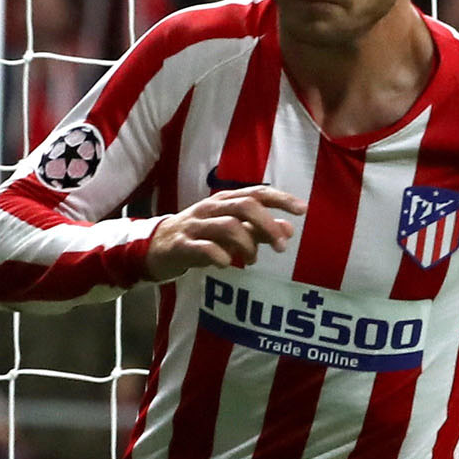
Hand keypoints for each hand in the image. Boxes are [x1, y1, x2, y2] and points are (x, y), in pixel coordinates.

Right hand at [146, 187, 303, 278]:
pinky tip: (228, 265)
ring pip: (229, 226)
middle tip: (281, 247)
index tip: (303, 210)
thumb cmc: (200, 236)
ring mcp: (195, 225)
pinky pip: (206, 249)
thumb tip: (288, 229)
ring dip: (248, 245)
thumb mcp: (231, 230)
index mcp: (225, 200)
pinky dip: (222, 257)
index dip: (281, 199)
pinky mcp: (182, 245)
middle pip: (246, 206)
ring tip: (252, 260)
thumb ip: (259, 229)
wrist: (156, 247)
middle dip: (267, 225)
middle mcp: (211, 208)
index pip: (257, 192)